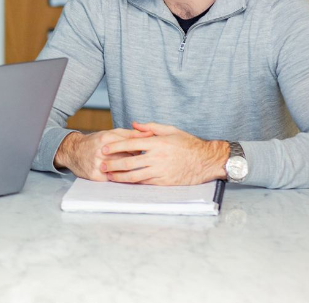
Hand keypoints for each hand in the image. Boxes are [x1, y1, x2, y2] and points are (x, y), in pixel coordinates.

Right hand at [54, 128, 152, 180]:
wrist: (73, 152)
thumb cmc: (95, 142)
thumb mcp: (110, 133)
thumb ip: (130, 134)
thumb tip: (149, 133)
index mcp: (107, 138)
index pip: (131, 146)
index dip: (139, 150)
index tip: (144, 153)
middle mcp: (102, 151)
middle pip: (127, 159)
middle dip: (135, 161)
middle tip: (140, 163)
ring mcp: (98, 164)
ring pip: (121, 170)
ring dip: (129, 171)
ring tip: (132, 169)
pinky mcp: (95, 176)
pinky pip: (113, 179)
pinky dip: (120, 178)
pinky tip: (123, 176)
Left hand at [100, 122, 228, 184]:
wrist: (206, 161)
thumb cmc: (189, 144)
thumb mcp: (171, 130)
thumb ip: (151, 127)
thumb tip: (134, 124)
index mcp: (157, 143)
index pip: (131, 144)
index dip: (116, 146)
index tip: (105, 148)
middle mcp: (157, 158)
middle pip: (129, 161)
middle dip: (113, 164)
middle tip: (102, 164)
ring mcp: (161, 171)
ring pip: (135, 176)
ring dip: (120, 176)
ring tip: (109, 176)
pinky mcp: (165, 182)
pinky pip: (145, 183)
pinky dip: (133, 183)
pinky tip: (125, 182)